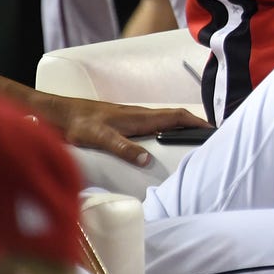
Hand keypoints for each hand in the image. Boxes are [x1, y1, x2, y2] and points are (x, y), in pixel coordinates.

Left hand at [37, 95, 208, 165]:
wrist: (61, 113)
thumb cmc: (79, 123)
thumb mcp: (100, 137)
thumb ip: (123, 148)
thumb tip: (146, 160)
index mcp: (140, 117)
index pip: (176, 116)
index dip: (195, 122)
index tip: (212, 129)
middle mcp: (140, 115)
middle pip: (174, 118)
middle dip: (193, 124)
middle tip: (208, 136)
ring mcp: (133, 118)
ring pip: (164, 121)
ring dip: (180, 127)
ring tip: (191, 138)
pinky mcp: (124, 123)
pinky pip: (152, 126)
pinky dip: (165, 131)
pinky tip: (160, 141)